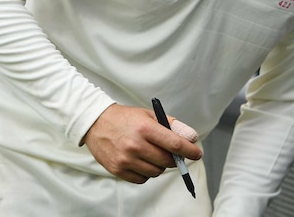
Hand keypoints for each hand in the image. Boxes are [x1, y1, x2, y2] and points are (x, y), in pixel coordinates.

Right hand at [83, 104, 202, 183]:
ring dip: (160, 166)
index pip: (174, 143)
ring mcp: (126, 159)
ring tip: (152, 154)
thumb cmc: (126, 118)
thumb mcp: (150, 114)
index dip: (189, 150)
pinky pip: (142, 179)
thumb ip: (172, 125)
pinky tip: (142, 161)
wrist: (96, 123)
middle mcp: (136, 145)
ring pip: (156, 172)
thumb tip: (192, 137)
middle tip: (171, 152)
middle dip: (174, 158)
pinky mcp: (117, 170)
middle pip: (166, 161)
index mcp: (145, 128)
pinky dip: (146, 173)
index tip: (197, 154)